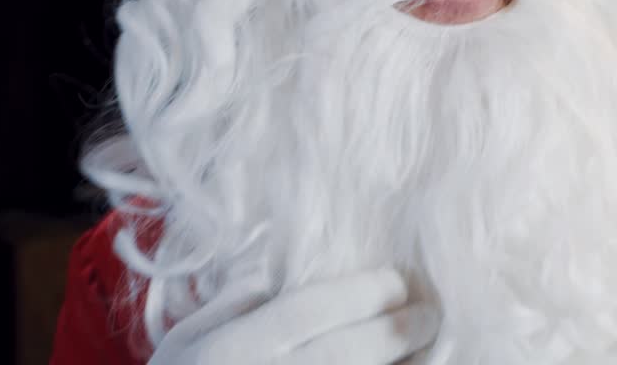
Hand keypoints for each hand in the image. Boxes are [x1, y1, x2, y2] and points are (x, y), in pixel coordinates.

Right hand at [148, 269, 439, 364]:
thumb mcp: (185, 341)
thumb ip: (229, 301)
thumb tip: (272, 265)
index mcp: (237, 349)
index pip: (315, 310)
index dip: (366, 292)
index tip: (400, 281)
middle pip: (353, 351)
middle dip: (402, 329)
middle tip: (431, 312)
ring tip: (429, 349)